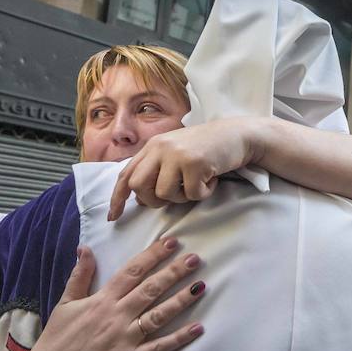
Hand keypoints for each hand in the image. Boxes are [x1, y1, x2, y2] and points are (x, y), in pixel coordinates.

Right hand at [18, 236, 206, 350]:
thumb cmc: (56, 341)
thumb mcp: (65, 303)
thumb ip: (79, 276)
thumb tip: (85, 248)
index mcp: (101, 300)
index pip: (132, 271)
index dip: (153, 255)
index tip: (172, 242)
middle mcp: (116, 316)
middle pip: (150, 289)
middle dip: (173, 272)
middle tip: (195, 259)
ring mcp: (124, 339)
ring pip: (158, 315)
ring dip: (181, 300)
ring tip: (201, 286)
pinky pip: (159, 347)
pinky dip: (179, 338)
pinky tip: (197, 328)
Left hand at [109, 119, 259, 218]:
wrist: (237, 134)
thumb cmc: (207, 148)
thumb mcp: (175, 153)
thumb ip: (156, 170)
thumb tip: (139, 199)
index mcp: (152, 146)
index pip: (126, 174)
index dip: (117, 198)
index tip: (114, 216)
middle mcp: (160, 147)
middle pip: (138, 186)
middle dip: (152, 200)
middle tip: (173, 197)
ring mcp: (177, 154)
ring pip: (164, 193)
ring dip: (182, 197)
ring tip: (197, 184)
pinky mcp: (195, 162)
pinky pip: (191, 194)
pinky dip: (203, 193)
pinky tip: (212, 180)